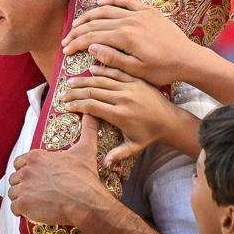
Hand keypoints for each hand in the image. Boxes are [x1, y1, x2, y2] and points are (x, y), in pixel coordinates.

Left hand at [7, 114, 108, 227]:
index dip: (27, 171)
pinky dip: (21, 211)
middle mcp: (26, 170)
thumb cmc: (85, 177)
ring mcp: (24, 187)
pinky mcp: (24, 204)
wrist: (86, 202)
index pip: (19, 163)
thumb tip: (91, 114)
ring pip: (13, 193)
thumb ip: (88, 129)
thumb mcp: (86, 149)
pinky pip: (14, 208)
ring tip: (34, 203)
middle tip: (36, 192)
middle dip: (23, 185)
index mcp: (36, 156)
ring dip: (21, 198)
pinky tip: (32, 212)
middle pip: (15, 178)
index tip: (36, 178)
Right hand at [61, 65, 189, 166]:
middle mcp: (123, 99)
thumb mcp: (134, 147)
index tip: (66, 106)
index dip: (77, 105)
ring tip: (71, 81)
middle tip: (63, 94)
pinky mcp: (135, 80)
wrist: (170, 121)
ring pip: (102, 80)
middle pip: (93, 92)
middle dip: (75, 92)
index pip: (92, 107)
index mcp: (120, 115)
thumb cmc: (149, 135)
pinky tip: (91, 69)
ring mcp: (129, 88)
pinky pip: (116, 72)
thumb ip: (117, 154)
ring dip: (84, 80)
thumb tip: (103, 164)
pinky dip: (102, 70)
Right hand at [62, 0, 201, 87]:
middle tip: (67, 39)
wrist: (188, 59)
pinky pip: (127, 1)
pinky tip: (100, 2)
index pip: (93, 37)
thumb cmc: (163, 69)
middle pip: (96, 23)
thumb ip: (112, 58)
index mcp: (125, 36)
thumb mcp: (136, 70)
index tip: (66, 50)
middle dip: (78, 31)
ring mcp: (139, 13)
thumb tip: (91, 48)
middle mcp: (129, 20)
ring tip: (77, 23)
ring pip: (107, 10)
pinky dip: (112, 0)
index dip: (77, 43)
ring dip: (90, 15)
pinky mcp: (148, 11)